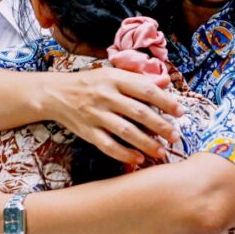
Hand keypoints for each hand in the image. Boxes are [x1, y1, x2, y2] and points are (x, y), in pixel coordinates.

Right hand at [48, 69, 183, 164]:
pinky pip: (107, 145)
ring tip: (161, 151)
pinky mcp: (87, 131)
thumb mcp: (113, 74)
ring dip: (145, 143)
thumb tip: (166, 81)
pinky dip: (123, 154)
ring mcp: (95, 115)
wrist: (54, 93)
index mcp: (114, 79)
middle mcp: (105, 96)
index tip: (180, 112)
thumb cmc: (89, 83)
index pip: (145, 89)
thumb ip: (139, 78)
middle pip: (138, 112)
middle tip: (175, 136)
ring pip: (125, 131)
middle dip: (160, 126)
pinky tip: (137, 159)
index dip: (165, 101)